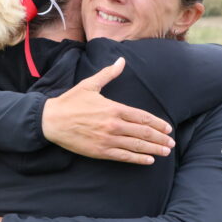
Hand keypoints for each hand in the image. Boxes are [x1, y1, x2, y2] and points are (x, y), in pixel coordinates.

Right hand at [42, 57, 173, 164]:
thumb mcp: (90, 84)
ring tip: (166, 151)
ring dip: (154, 149)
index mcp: (113, 108)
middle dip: (160, 138)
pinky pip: (124, 156)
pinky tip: (148, 160)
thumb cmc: (70, 102)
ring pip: (136, 146)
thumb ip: (109, 74)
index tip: (168, 128)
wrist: (51, 121)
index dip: (158, 123)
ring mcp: (107, 139)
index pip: (142, 117)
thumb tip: (122, 60)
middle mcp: (113, 125)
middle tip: (171, 142)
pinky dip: (138, 159)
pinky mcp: (100, 151)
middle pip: (143, 133)